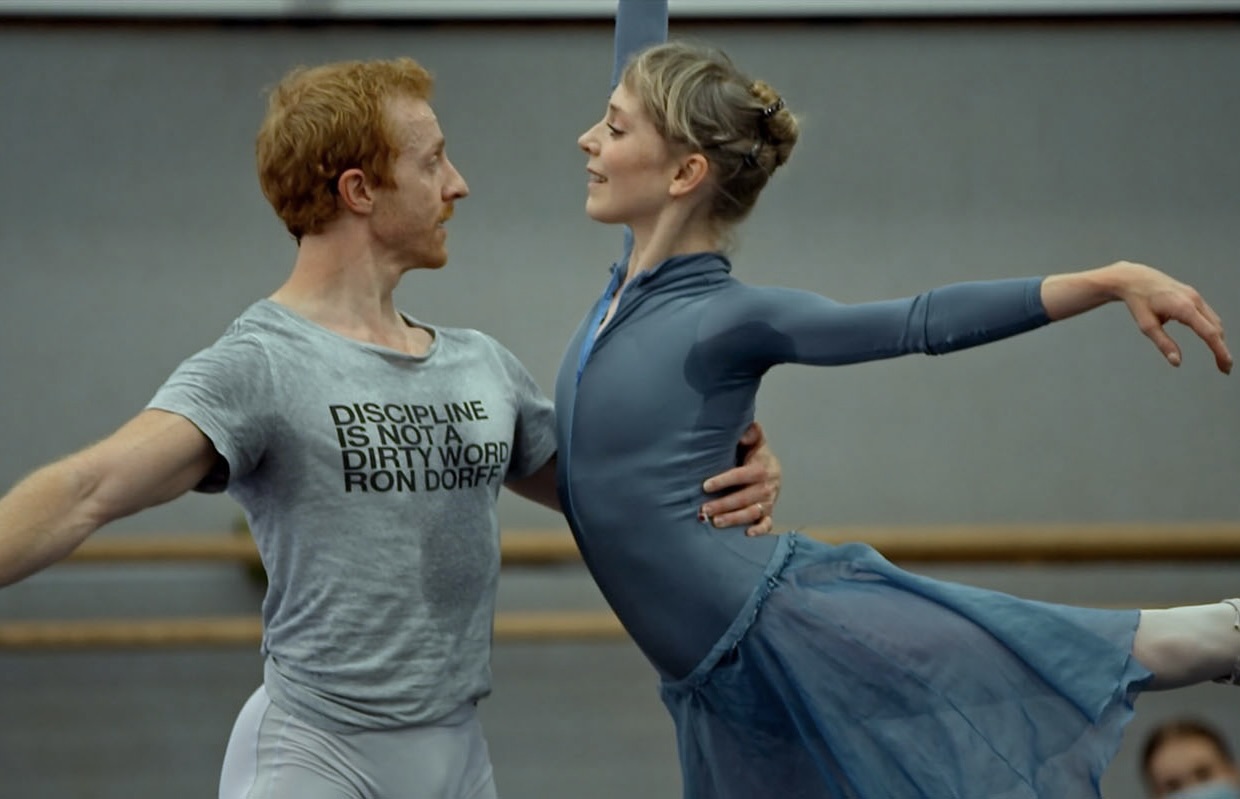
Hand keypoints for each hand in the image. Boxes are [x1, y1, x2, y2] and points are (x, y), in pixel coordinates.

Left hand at [700, 421, 781, 536]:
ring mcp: (770, 501)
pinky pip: (767, 524)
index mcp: (763, 467)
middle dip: (724, 505)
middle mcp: (768, 485)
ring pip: (753, 513)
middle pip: (746, 497)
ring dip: (734, 519)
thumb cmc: (754, 453)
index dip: (724, 480)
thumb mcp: (755, 439)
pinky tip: (746, 534)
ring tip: (715, 522)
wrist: (770, 467)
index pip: (743, 475)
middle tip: (704, 509)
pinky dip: (759, 531)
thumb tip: (743, 433)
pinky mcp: (770, 512)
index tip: (705, 486)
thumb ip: (751, 432)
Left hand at [1111, 262, 1230, 373]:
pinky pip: (1208, 314)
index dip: (1220, 351)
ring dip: (1219, 339)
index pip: (1209, 333)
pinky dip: (1212, 328)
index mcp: (1184, 308)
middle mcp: (1194, 300)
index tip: (1225, 365)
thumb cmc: (1139, 302)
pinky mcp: (1193, 295)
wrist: (1135, 278)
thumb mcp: (1147, 326)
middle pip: (1216, 328)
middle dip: (1222, 349)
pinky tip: (1210, 339)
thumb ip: (1163, 344)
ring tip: (1219, 357)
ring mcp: (1195, 296)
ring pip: (1215, 320)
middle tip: (1224, 368)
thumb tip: (1177, 362)